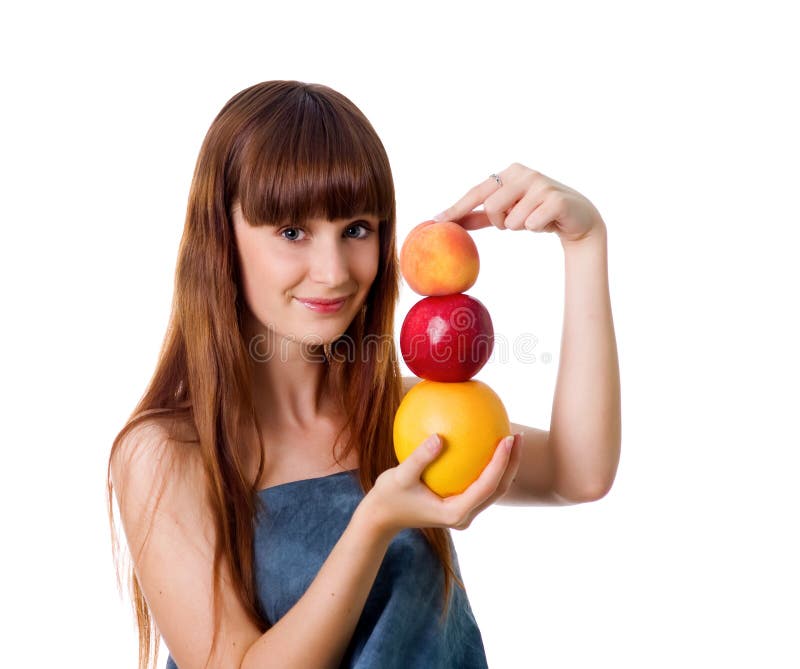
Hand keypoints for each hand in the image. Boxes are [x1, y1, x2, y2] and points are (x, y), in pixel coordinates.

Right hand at [360, 432, 522, 539]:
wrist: (382, 517)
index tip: (507, 438)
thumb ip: (419, 458)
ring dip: (505, 465)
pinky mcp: (459, 505)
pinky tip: (484, 442)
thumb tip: (438, 436)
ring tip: (510, 437)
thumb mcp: (399, 476)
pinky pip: (480, 484)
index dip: (501, 463)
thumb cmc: (388, 496)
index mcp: (455, 513)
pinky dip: (487, 465)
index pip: (487, 487)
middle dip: (512, 463)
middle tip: (516, 435)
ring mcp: (463, 512)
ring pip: (494, 489)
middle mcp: (464, 516)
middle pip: (499, 489)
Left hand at [433, 162, 605, 245]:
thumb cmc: (539, 213)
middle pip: (491, 207)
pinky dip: (535, 228)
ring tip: (534, 219)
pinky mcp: (556, 199)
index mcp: (510, 173)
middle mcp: (524, 174)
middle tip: (515, 221)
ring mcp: (541, 185)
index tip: (436, 221)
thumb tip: (453, 222)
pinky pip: (530, 224)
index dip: (457, 207)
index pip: (477, 192)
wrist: (578, 219)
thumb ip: (482, 216)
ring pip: (510, 219)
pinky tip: (548, 221)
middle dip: (500, 222)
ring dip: (519, 226)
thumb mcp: (509, 212)